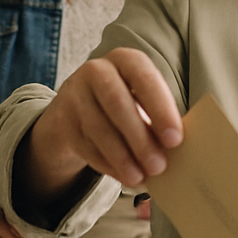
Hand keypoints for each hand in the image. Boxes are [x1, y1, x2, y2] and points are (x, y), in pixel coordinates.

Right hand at [21, 48, 183, 200]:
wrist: (74, 110)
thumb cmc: (122, 103)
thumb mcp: (139, 99)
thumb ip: (157, 118)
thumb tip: (174, 149)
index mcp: (124, 60)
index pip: (144, 77)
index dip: (160, 108)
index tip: (175, 139)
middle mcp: (96, 71)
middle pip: (118, 103)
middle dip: (140, 137)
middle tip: (159, 165)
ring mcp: (74, 95)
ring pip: (99, 128)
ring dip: (123, 157)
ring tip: (141, 177)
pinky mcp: (63, 121)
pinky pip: (86, 146)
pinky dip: (108, 165)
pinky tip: (125, 177)